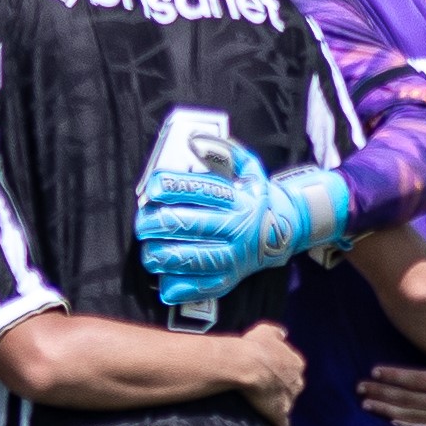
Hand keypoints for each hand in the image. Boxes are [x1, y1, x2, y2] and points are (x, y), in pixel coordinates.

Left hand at [135, 140, 349, 304]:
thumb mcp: (250, 170)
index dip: (174, 189)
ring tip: (148, 253)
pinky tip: (163, 280)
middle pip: (193, 225)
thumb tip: (194, 139)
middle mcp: (237, 228)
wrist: (283, 231)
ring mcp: (234, 257)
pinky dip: (180, 286)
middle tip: (142, 224)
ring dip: (165, 256)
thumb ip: (225, 152)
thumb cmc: (254, 199)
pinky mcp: (229, 279)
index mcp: (238, 201)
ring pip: (195, 258)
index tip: (152, 190)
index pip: (202, 191)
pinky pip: (202, 286)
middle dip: (160, 224)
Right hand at [231, 320, 305, 425]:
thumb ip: (277, 332)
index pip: (293, 369)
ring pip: (288, 404)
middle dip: (283, 389)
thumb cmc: (256, 346)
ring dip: (279, 405)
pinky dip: (278, 424)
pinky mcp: (279, 414)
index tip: (270, 372)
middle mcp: (297, 382)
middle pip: (293, 387)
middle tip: (265, 388)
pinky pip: (282, 423)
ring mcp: (290, 400)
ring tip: (264, 406)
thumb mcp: (266, 330)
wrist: (246, 365)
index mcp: (296, 363)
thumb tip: (283, 334)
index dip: (282, 371)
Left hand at [359, 323, 425, 425]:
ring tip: (366, 403)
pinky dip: (406, 424)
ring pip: (412, 414)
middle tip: (360, 387)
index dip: (394, 375)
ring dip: (387, 409)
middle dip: (382, 392)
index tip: (374, 370)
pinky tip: (389, 420)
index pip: (417, 379)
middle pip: (408, 398)